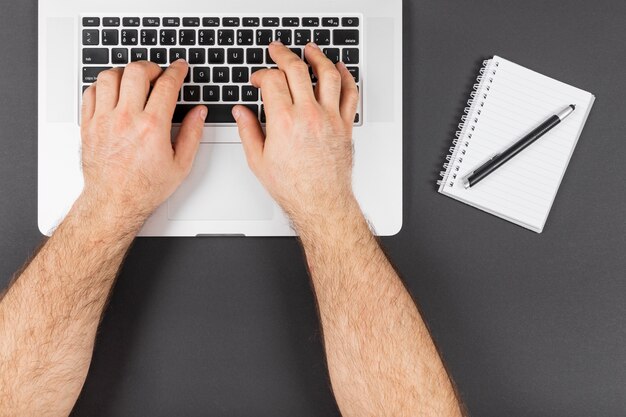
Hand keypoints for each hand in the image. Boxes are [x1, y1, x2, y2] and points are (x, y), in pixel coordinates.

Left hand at [80, 60, 205, 222]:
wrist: (115, 202)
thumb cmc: (145, 188)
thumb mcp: (181, 164)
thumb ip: (193, 134)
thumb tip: (199, 113)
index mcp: (152, 127)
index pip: (166, 85)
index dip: (176, 70)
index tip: (179, 67)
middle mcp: (126, 119)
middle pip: (136, 72)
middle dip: (150, 66)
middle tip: (157, 73)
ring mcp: (104, 120)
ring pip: (109, 76)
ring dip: (124, 73)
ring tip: (133, 81)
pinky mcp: (88, 125)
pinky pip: (91, 92)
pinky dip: (103, 86)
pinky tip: (113, 93)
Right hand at [233, 42, 359, 228]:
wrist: (320, 202)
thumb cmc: (292, 187)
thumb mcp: (258, 160)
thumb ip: (247, 130)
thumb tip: (240, 112)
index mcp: (283, 121)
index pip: (271, 80)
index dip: (261, 73)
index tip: (258, 79)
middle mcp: (308, 115)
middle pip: (297, 69)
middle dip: (283, 54)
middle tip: (277, 50)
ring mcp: (330, 118)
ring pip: (327, 74)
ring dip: (317, 57)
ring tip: (309, 49)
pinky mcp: (345, 124)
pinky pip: (350, 93)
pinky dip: (346, 76)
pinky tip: (339, 68)